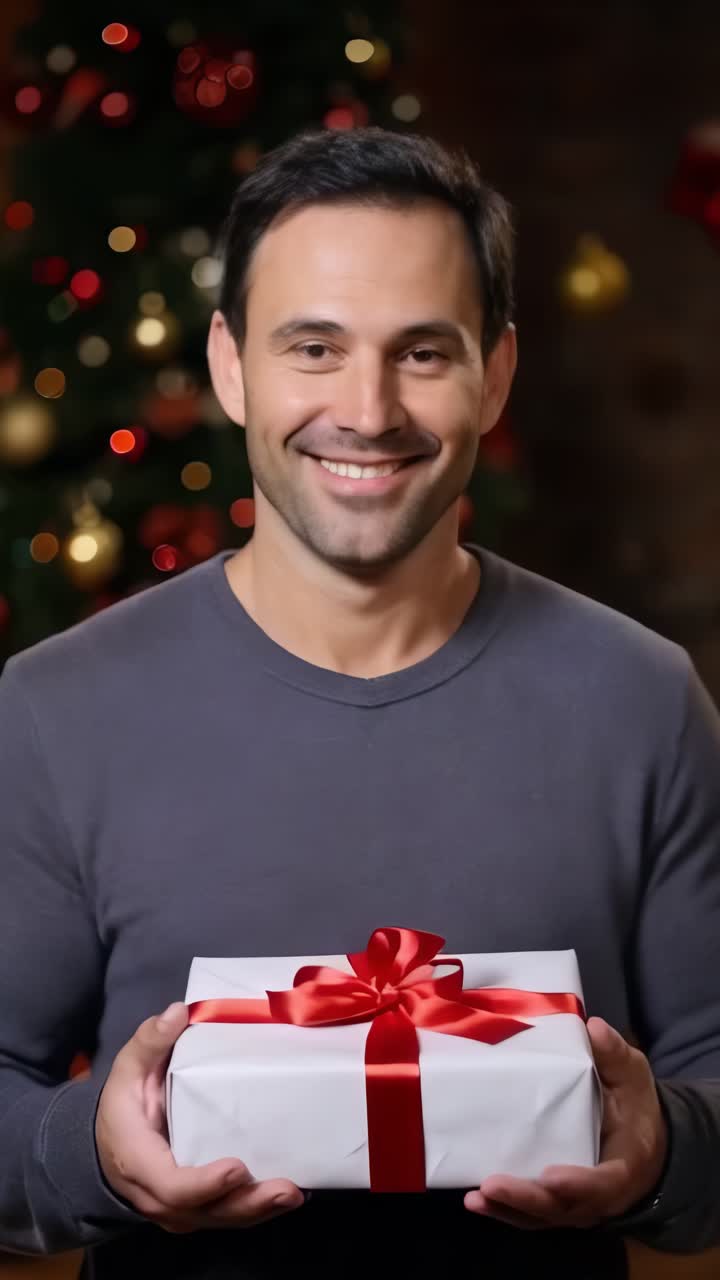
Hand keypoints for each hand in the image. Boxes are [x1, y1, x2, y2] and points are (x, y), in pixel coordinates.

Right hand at [96, 1002, 305, 1233]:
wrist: (109, 1143)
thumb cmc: (124, 1103)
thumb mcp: (128, 1068)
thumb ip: (149, 1041)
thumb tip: (177, 1013)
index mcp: (139, 1160)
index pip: (171, 1186)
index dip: (204, 1185)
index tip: (238, 1168)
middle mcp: (158, 1195)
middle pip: (204, 1212)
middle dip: (246, 1204)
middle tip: (286, 1189)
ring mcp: (179, 1208)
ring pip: (219, 1219)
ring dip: (258, 1211)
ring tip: (295, 1195)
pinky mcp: (197, 1208)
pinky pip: (225, 1215)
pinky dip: (256, 1211)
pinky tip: (288, 1197)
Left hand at [465, 1017, 667, 1229]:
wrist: (643, 1141)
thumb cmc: (633, 1104)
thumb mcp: (632, 1076)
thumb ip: (615, 1056)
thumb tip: (592, 1028)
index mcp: (623, 1166)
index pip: (603, 1183)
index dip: (579, 1184)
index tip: (551, 1177)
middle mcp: (598, 1197)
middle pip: (563, 1207)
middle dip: (527, 1199)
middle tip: (493, 1186)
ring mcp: (575, 1205)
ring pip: (542, 1217)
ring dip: (508, 1210)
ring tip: (476, 1198)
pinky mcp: (555, 1204)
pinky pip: (531, 1215)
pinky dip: (505, 1211)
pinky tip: (477, 1201)